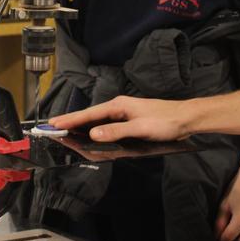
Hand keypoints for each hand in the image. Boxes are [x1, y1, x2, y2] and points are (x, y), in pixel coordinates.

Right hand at [49, 95, 196, 142]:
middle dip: (71, 122)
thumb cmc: (165, 121)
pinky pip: (107, 125)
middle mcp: (118, 107)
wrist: (186, 118)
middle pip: (90, 116)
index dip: (70, 119)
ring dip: (82, 126)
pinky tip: (91, 135)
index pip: (89, 114)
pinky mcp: (130, 120)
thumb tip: (92, 133)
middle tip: (53, 129)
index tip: (53, 123)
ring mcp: (124, 113)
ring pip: (98, 121)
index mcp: (118, 105)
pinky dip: (96, 129)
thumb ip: (115, 131)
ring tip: (66, 132)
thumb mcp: (140, 128)